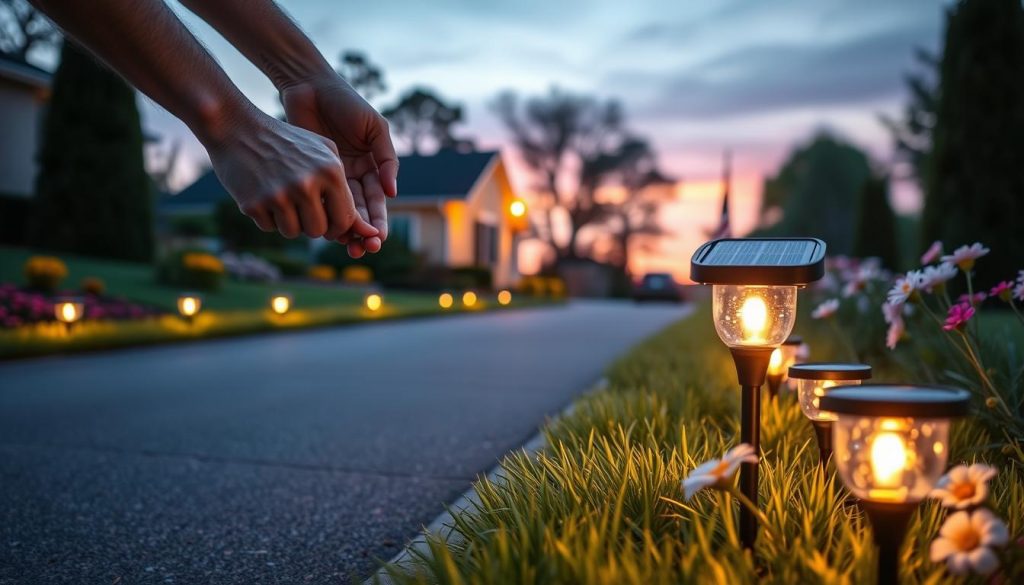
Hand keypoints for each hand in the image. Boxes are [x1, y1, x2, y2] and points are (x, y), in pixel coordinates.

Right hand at [204, 105, 378, 241]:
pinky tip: (262, 194)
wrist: (236, 127)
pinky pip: (270, 227)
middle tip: (302, 212)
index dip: (339, 227)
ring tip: (282, 201)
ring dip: (289, 223)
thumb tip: (359, 219)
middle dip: (312, 226)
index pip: (345, 218)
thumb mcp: (322, 149)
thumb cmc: (285, 140)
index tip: (331, 225)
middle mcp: (307, 185)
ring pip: (294, 233)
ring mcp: (279, 196)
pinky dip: (268, 217)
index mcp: (330, 171)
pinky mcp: (254, 204)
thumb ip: (342, 179)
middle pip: (319, 230)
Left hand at [280, 76, 397, 257]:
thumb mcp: (373, 127)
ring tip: (346, 245)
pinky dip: (321, 216)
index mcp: (372, 166)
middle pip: (360, 211)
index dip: (379, 220)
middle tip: (363, 249)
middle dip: (363, 232)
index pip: (378, 200)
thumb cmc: (345, 102)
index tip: (379, 237)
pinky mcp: (309, 176)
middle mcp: (353, 176)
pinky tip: (322, 230)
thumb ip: (386, 159)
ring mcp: (330, 178)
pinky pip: (317, 201)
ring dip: (343, 230)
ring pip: (339, 211)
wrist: (308, 86)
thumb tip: (392, 193)